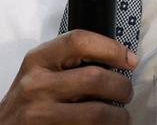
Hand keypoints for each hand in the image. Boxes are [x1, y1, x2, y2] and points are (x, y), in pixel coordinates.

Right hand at [0, 30, 136, 123]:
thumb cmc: (27, 99)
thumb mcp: (39, 70)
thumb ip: (68, 61)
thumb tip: (118, 59)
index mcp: (37, 60)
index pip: (79, 40)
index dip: (111, 48)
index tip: (129, 59)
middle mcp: (36, 85)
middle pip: (95, 78)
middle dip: (122, 87)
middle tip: (126, 93)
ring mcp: (41, 114)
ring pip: (98, 113)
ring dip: (119, 116)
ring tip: (121, 116)